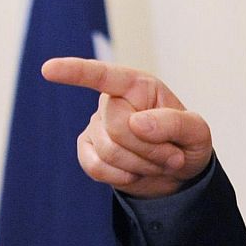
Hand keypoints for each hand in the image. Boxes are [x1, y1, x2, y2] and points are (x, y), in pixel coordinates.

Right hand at [42, 58, 213, 198]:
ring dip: (141, 164)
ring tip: (157, 162)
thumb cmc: (187, 143)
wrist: (178, 173)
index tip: (48, 69)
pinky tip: (134, 172)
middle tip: (171, 154)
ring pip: (109, 151)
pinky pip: (95, 167)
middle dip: (149, 148)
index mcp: (137, 85)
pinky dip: (121, 176)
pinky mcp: (87, 150)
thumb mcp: (197, 132)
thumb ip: (174, 123)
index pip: (103, 75)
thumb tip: (136, 123)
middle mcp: (111, 101)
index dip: (74, 72)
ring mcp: (96, 125)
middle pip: (117, 127)